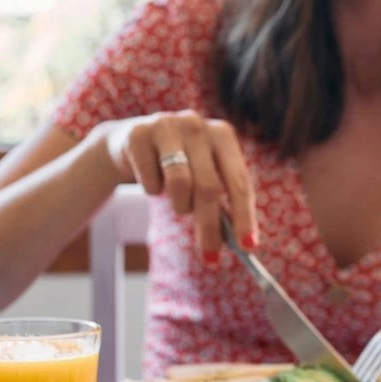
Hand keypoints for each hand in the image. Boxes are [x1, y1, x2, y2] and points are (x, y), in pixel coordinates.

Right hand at [101, 111, 256, 262]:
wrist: (132, 142)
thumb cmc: (180, 165)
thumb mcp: (204, 176)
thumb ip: (223, 202)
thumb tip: (243, 243)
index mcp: (223, 135)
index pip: (239, 181)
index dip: (245, 216)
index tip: (248, 247)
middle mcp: (197, 125)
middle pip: (209, 186)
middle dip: (210, 226)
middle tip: (211, 257)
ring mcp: (166, 125)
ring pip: (179, 183)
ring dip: (180, 206)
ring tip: (179, 204)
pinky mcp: (137, 133)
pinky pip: (150, 181)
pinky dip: (153, 191)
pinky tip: (152, 181)